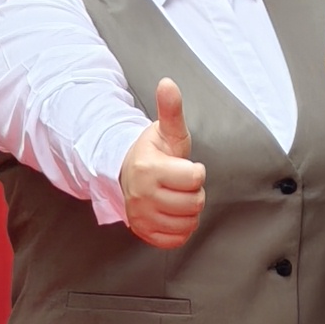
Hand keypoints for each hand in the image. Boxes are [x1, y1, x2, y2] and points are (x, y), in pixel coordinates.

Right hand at [117, 81, 206, 248]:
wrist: (128, 172)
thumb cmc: (154, 151)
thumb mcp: (166, 130)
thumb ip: (171, 109)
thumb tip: (168, 83)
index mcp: (149, 169)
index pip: (196, 179)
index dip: (196, 172)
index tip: (185, 167)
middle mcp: (141, 195)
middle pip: (194, 203)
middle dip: (195, 193)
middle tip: (181, 183)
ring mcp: (140, 216)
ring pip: (188, 223)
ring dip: (189, 211)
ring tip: (177, 196)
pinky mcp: (143, 232)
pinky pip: (176, 240)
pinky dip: (180, 229)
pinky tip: (172, 213)